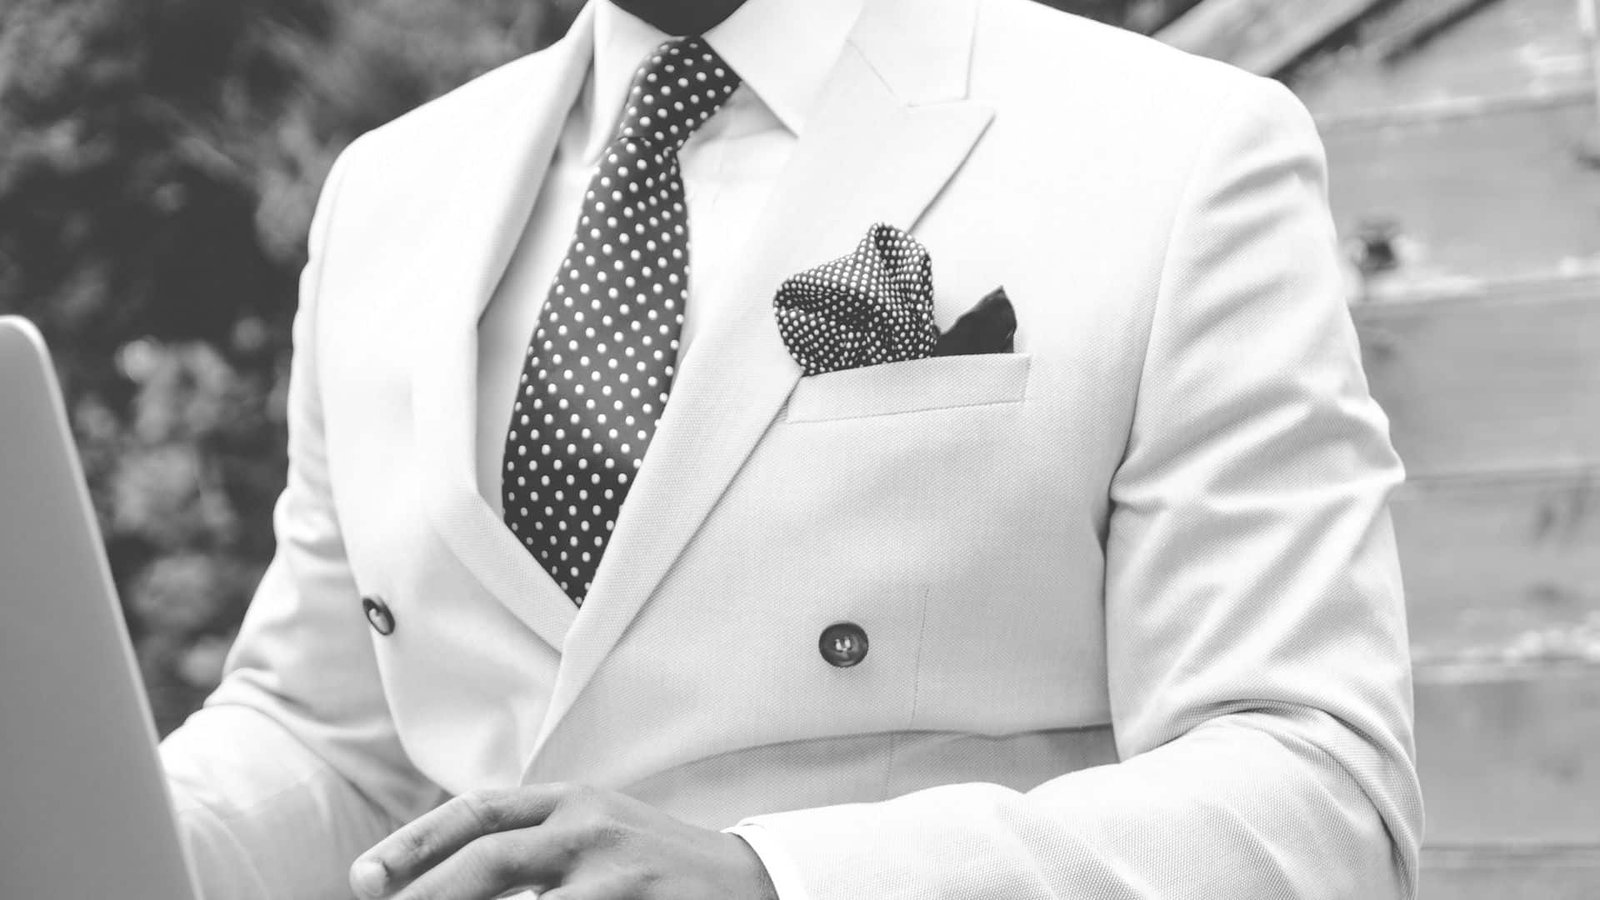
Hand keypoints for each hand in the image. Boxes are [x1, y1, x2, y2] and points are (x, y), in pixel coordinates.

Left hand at [348, 782, 779, 899]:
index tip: (363, 879)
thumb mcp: (598, 831)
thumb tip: (439, 874)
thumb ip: (534, 842)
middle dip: (426, 893)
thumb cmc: (657, 865)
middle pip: (488, 858)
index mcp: (574, 801)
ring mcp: (617, 876)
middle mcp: (591, 829)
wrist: (754, 883)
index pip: (479, 812)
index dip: (415, 843)